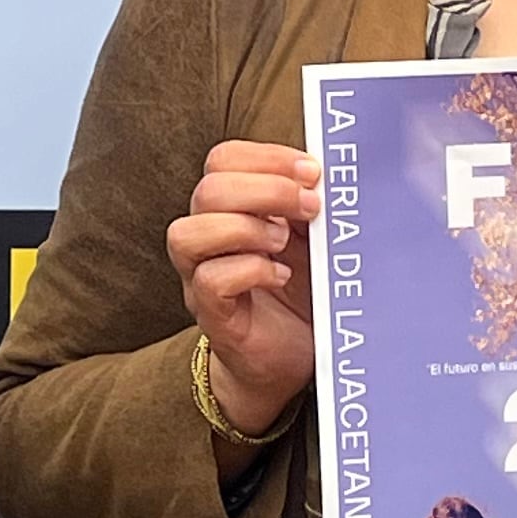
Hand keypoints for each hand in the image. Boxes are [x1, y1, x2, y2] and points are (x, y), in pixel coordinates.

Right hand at [169, 141, 320, 435]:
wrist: (290, 360)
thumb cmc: (299, 293)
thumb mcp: (309, 238)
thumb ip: (307, 203)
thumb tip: (328, 172)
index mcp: (229, 208)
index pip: (223, 160)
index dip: (266, 157)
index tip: (313, 171)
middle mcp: (206, 239)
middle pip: (208, 190)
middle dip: (267, 190)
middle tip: (311, 207)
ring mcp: (201, 278)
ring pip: (188, 233)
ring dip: (246, 229)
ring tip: (285, 243)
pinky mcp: (212, 315)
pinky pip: (209, 281)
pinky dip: (250, 270)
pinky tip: (281, 275)